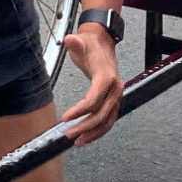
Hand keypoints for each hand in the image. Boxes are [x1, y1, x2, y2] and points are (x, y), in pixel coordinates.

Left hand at [58, 25, 124, 145]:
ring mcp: (116, 96)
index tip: (66, 118)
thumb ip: (76, 42)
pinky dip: (98, 130)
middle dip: (85, 126)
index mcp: (107, 77)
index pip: (94, 100)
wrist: (102, 43)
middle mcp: (115, 89)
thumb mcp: (82, 41)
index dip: (80, 111)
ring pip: (107, 121)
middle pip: (101, 114)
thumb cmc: (91, 45)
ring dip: (93, 133)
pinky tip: (86, 136)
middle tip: (69, 134)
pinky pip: (108, 120)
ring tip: (78, 141)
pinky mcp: (114, 101)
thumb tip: (70, 40)